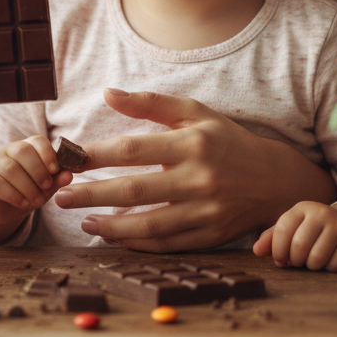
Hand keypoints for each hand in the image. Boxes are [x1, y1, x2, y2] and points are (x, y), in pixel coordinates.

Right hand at [0, 136, 73, 227]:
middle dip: (38, 170)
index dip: (47, 154)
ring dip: (28, 187)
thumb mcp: (44, 187)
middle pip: (22, 151)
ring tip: (37, 200)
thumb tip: (69, 175)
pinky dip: (14, 195)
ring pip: (11, 169)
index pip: (37, 141)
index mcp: (27, 147)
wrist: (5, 209)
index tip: (56, 171)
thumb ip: (56, 180)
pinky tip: (24, 203)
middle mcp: (9, 151)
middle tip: (46, 187)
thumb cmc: (28, 192)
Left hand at [52, 89, 336, 252]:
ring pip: (149, 224)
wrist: (274, 179)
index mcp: (192, 143)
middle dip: (93, 194)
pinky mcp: (210, 236)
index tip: (69, 157)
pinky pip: (167, 244)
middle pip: (136, 190)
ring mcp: (205, 211)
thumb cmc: (226, 140)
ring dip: (111, 226)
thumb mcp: (193, 112)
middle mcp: (199, 178)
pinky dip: (138, 244)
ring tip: (83, 221)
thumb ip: (149, 104)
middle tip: (61, 195)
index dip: (98, 154)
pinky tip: (113, 237)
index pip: (134, 149)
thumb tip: (107, 92)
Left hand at [252, 201, 336, 271]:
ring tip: (311, 261)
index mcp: (301, 208)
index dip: (278, 250)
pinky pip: (334, 265)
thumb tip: (256, 250)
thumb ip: (271, 238)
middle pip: (299, 246)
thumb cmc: (310, 230)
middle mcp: (321, 213)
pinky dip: (328, 269)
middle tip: (298, 262)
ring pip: (317, 258)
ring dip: (311, 267)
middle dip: (295, 261)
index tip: (280, 261)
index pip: (283, 230)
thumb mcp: (291, 229)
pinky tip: (328, 260)